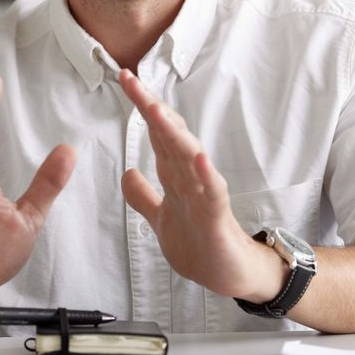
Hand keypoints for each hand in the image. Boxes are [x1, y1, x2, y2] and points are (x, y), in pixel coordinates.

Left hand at [119, 70, 283, 300]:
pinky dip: (206, 175)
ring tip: (156, 110)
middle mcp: (190, 177)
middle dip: (150, 108)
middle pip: (169, 135)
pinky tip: (200, 159)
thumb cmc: (200, 243)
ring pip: (189, 157)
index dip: (141, 108)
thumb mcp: (161, 219)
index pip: (157, 134)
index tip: (125, 80)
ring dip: (174, 133)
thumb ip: (144, 196)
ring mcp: (205, 194)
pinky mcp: (217, 217)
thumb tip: (127, 172)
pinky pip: (213, 193)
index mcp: (176, 176)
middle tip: (131, 80)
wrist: (230, 274)